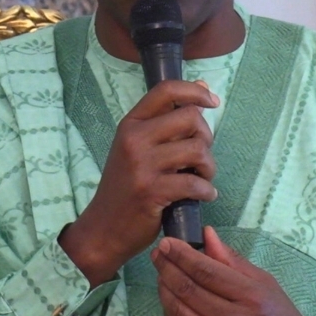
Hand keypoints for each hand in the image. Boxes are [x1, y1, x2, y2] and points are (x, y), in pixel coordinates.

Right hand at [59, 80, 219, 285]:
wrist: (103, 228)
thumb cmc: (125, 187)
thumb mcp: (136, 148)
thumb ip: (166, 121)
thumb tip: (202, 87)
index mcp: (131, 124)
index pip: (166, 90)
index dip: (195, 91)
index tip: (212, 101)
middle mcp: (134, 139)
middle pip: (190, 118)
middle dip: (206, 137)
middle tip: (201, 157)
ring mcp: (142, 165)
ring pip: (198, 150)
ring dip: (209, 167)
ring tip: (202, 178)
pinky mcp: (152, 191)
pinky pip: (195, 183)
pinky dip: (206, 191)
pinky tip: (203, 195)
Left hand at [151, 226, 315, 315]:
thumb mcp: (264, 282)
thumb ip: (232, 259)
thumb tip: (207, 235)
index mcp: (250, 296)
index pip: (205, 271)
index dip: (181, 255)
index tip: (167, 242)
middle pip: (188, 289)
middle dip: (166, 267)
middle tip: (158, 253)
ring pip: (178, 312)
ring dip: (163, 289)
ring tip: (161, 273)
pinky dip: (169, 313)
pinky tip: (168, 299)